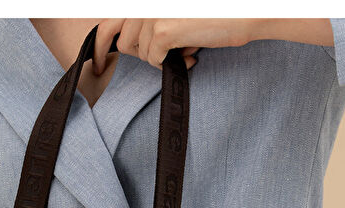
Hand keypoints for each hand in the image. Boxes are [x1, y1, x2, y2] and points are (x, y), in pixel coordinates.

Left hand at [93, 18, 334, 73]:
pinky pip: (154, 59)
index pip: (110, 18)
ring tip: (186, 51)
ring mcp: (152, 12)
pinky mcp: (162, 30)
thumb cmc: (219, 14)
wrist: (248, 12)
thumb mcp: (179, 14)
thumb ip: (155, 22)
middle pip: (121, 37)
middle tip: (158, 57)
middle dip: (136, 53)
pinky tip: (192, 57)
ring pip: (138, 51)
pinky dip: (171, 65)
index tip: (96, 62)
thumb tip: (132, 44)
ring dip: (159, 58)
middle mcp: (145, 2)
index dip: (99, 43)